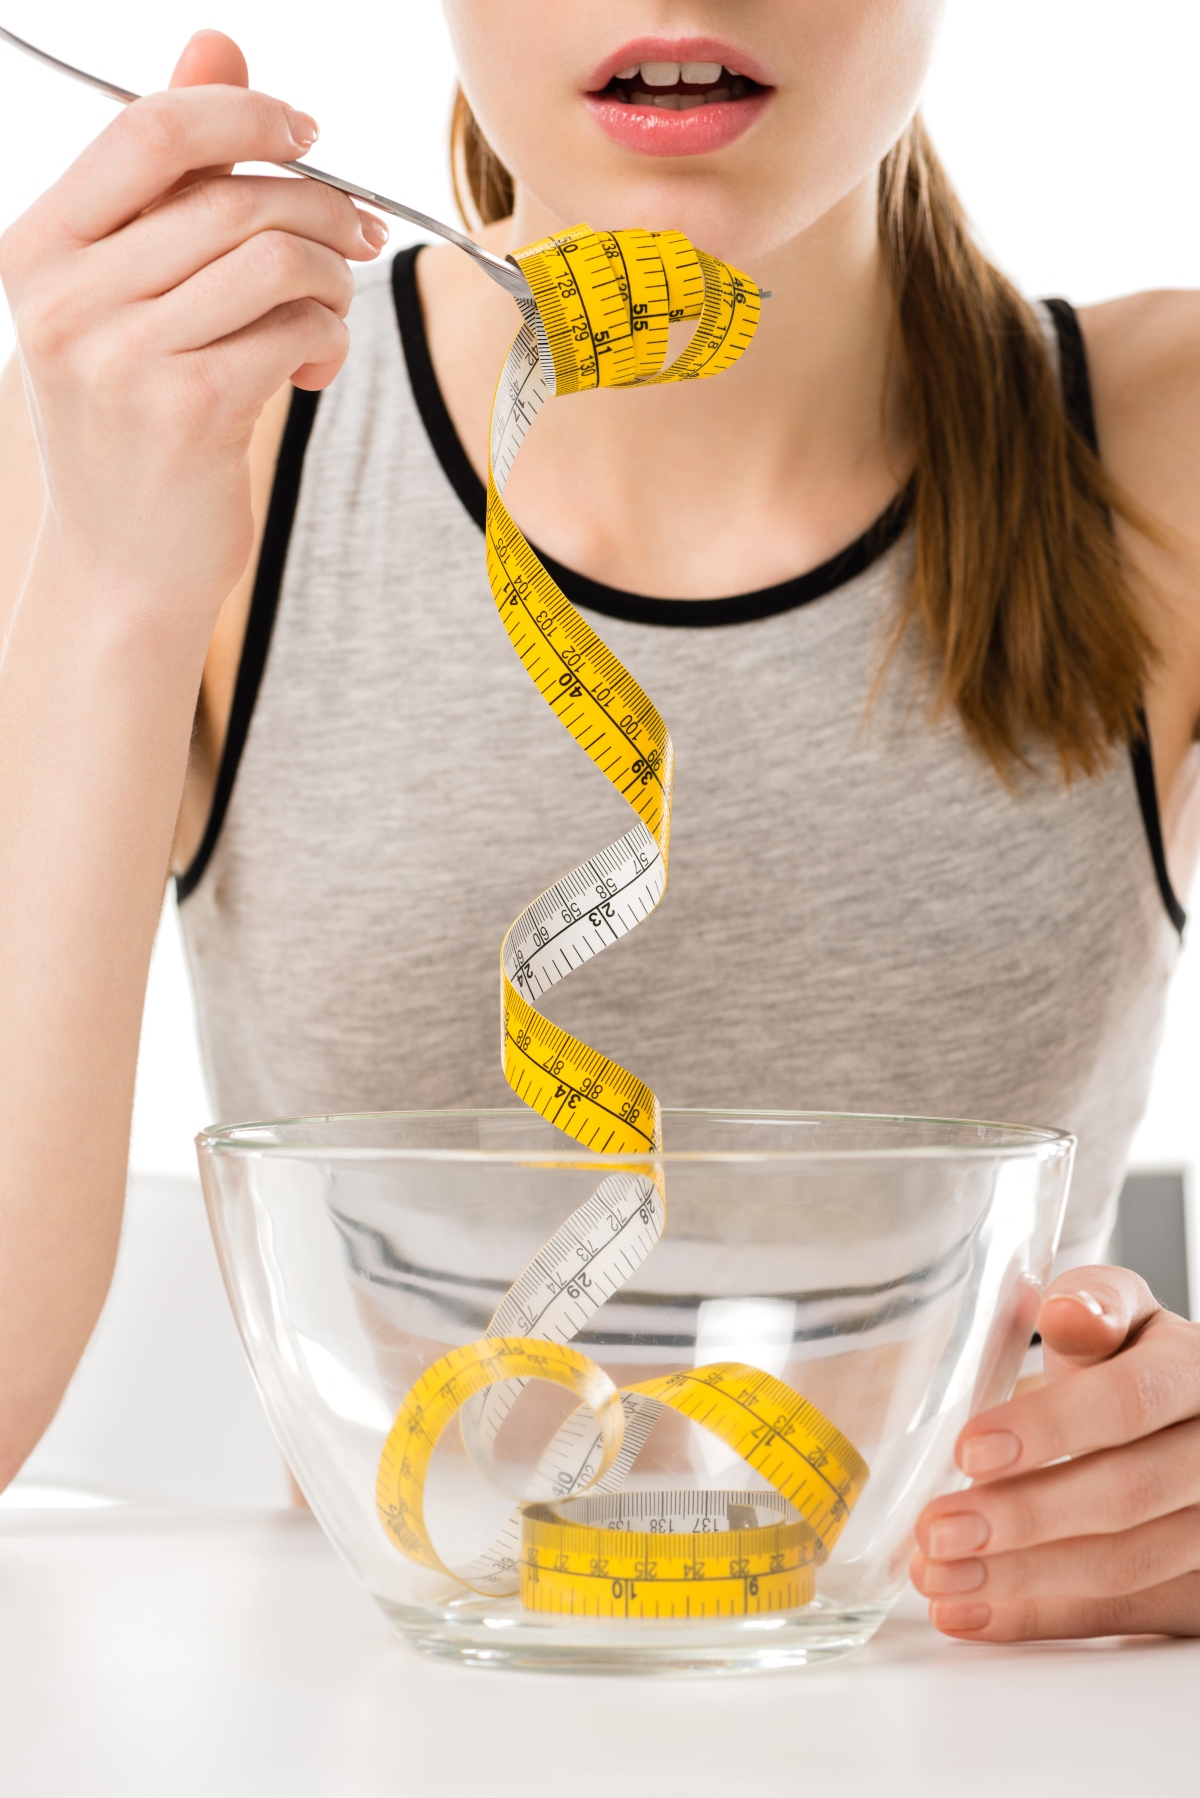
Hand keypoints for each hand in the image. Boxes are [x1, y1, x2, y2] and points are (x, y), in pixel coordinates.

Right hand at [0, 31, 385, 628]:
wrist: (121, 569)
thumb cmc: (132, 426)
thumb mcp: (125, 296)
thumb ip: (167, 178)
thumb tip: (218, 45)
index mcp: (38, 249)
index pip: (150, 128)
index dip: (246, 113)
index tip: (308, 137)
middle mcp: (65, 297)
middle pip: (231, 193)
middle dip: (320, 206)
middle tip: (358, 236)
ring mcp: (122, 356)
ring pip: (275, 257)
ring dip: (331, 277)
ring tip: (329, 312)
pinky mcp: (189, 411)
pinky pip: (293, 327)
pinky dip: (326, 338)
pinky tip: (314, 367)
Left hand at [911, 1265, 1199, 1639]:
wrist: (1178, 1411)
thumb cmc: (1131, 1355)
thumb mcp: (1115, 1312)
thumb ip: (1091, 1309)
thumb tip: (1067, 1315)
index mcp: (1192, 1371)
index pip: (1127, 1401)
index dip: (1049, 1428)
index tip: (969, 1450)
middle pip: (1127, 1494)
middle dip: (1024, 1517)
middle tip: (939, 1529)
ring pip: (1126, 1565)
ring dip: (1021, 1578)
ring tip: (939, 1574)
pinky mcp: (1196, 1586)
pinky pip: (1121, 1614)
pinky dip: (1038, 1617)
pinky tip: (971, 1610)